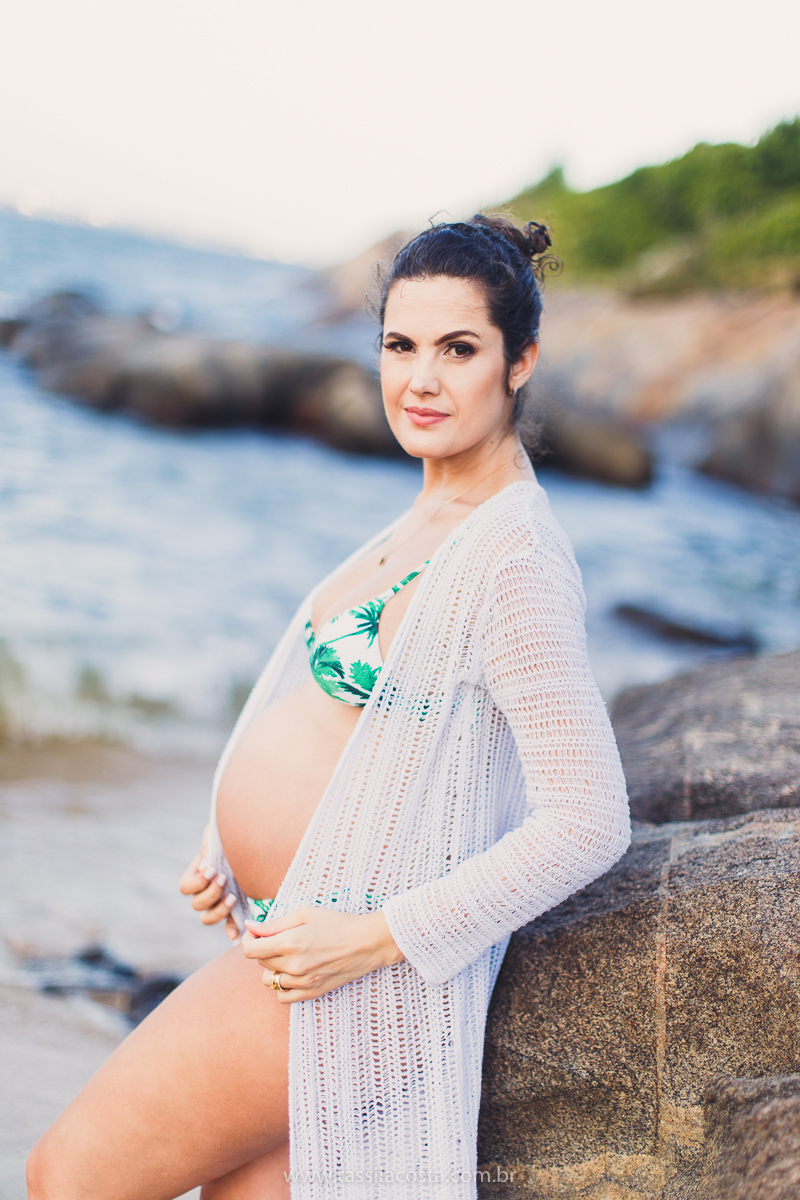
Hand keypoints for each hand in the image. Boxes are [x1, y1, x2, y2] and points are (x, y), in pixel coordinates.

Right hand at [179, 824, 239, 941]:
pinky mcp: (231, 909)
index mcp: (195, 876)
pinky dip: (230, 930)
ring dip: (219, 911)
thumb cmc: (228, 839)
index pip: (185, 888)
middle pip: (197, 904)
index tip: (211, 870)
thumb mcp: (216, 837)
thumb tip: (204, 864)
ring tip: (233, 897)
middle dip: (211, 893)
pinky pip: (227, 925)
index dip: (196, 882)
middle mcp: (202, 893)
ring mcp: (215, 903)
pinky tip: (235, 933)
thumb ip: (207, 845)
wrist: (247, 845)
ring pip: (207, 919)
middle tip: (224, 879)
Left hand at [241, 905, 404, 1002]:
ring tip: (287, 956)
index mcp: (291, 943)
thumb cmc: (337, 922)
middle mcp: (294, 966)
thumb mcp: (305, 913)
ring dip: (272, 968)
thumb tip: (250, 926)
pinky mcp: (312, 992)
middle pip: (260, 963)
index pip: (251, 950)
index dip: (248, 940)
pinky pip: (282, 997)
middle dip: (263, 949)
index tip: (255, 934)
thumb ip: (274, 923)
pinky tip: (292, 972)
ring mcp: (303, 982)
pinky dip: (282, 986)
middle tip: (278, 938)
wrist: (367, 943)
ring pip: (269, 981)